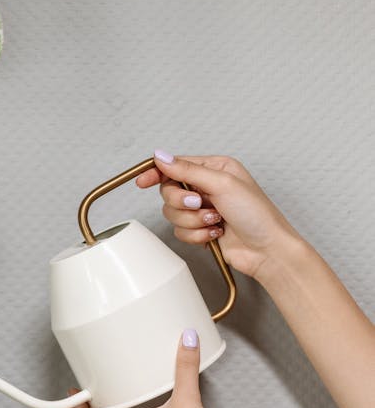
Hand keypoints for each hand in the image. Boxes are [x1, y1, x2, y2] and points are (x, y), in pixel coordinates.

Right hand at [135, 151, 299, 279]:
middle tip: (200, 204)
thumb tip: (162, 157)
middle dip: (183, 203)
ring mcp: (203, 210)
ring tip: (215, 221)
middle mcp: (207, 187)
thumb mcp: (223, 184)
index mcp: (214, 168)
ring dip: (193, 221)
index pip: (176, 165)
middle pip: (170, 192)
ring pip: (173, 215)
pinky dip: (197, 235)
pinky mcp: (200, 230)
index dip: (157, 173)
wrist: (266, 250)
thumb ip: (188, 171)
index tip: (143, 181)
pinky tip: (216, 233)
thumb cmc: (257, 215)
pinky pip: (181, 232)